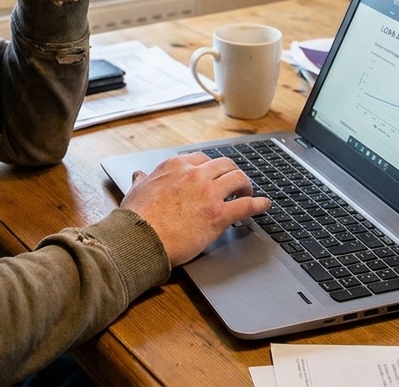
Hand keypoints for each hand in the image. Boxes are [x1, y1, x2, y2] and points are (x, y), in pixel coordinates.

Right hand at [120, 152, 270, 266]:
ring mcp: (209, 193)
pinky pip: (246, 205)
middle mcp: (194, 175)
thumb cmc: (136, 218)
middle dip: (232, 172)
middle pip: (224, 164)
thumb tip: (139, 175)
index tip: (214, 175)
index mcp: (175, 166)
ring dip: (246, 185)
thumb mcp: (135, 191)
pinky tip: (263, 205)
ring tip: (248, 193)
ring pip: (238, 178)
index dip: (211, 168)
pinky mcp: (218, 214)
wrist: (140, 239)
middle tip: (235, 182)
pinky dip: (258, 204)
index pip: (201, 159)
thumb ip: (141, 181)